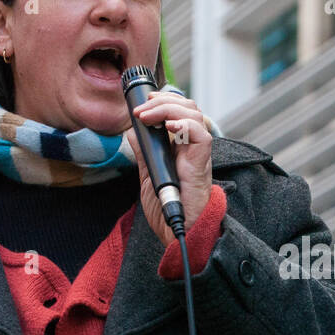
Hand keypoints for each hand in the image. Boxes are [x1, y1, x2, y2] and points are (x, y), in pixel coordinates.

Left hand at [128, 90, 213, 247]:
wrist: (179, 234)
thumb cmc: (168, 211)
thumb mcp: (148, 176)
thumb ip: (143, 153)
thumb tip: (133, 131)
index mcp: (182, 148)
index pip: (181, 112)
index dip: (164, 101)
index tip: (143, 104)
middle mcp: (193, 148)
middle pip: (189, 107)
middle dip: (164, 100)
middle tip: (142, 108)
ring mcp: (198, 155)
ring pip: (195, 115)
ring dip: (169, 108)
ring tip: (149, 116)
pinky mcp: (201, 165)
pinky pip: (201, 136)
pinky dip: (185, 125)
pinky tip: (170, 127)